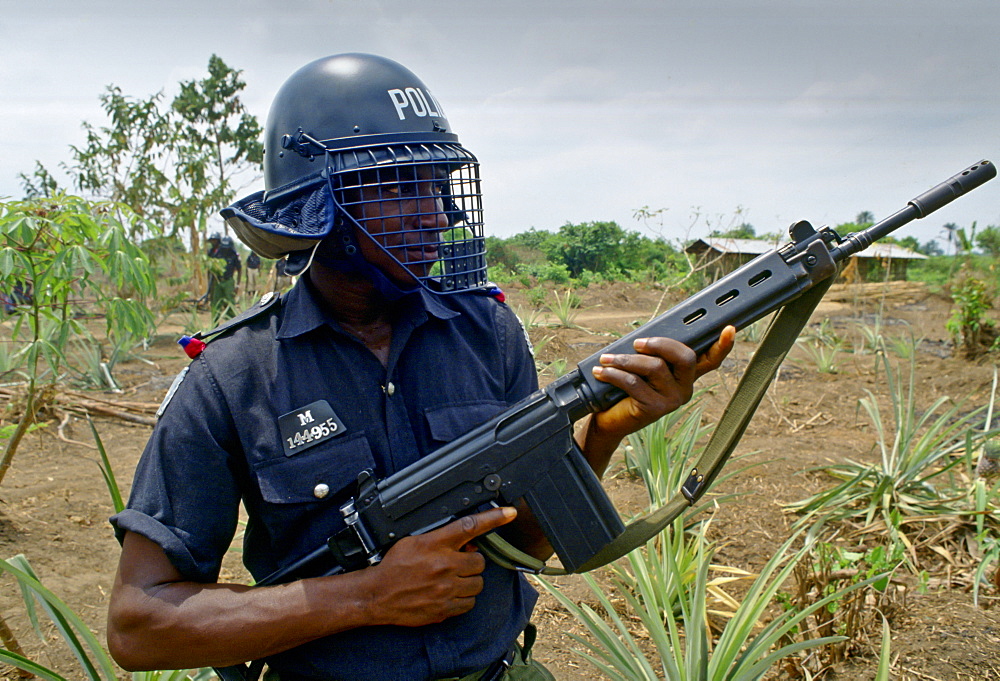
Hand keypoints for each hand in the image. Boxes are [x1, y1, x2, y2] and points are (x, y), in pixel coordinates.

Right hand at [363, 506, 516, 626]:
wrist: (377, 595)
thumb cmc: (394, 567)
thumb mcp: (414, 541)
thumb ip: (441, 539)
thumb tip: (466, 543)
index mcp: (435, 544)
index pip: (469, 526)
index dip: (493, 518)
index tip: (509, 513)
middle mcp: (443, 566)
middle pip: (479, 562)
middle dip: (472, 563)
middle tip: (458, 564)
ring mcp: (445, 589)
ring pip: (477, 584)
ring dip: (468, 581)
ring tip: (452, 580)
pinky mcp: (445, 609)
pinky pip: (469, 604)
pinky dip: (463, 599)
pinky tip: (449, 594)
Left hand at [589, 326, 735, 441]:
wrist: (609, 421)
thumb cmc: (624, 390)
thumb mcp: (641, 369)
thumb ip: (652, 354)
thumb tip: (644, 338)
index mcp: (685, 376)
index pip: (711, 360)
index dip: (723, 345)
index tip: (730, 329)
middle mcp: (684, 388)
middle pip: (685, 357)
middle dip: (659, 344)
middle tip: (637, 343)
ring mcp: (672, 400)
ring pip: (655, 367)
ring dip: (626, 359)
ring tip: (606, 359)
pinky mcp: (654, 409)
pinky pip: (634, 383)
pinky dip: (614, 374)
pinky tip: (601, 371)